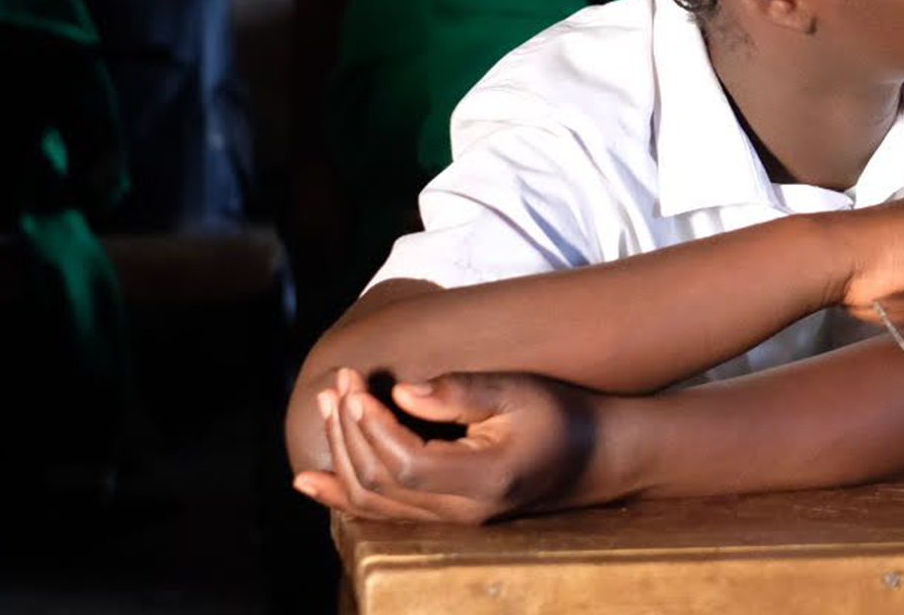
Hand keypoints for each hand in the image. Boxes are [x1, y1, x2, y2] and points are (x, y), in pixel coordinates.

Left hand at [291, 367, 604, 524]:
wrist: (595, 455)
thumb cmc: (561, 414)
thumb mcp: (519, 391)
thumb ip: (461, 392)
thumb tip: (401, 390)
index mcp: (484, 481)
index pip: (405, 463)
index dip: (370, 425)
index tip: (356, 382)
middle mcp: (463, 512)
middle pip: (379, 484)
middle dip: (348, 430)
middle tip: (339, 382)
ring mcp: (452, 521)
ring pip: (373, 501)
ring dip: (342, 453)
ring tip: (330, 404)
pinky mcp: (443, 516)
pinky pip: (381, 513)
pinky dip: (340, 496)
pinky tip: (309, 481)